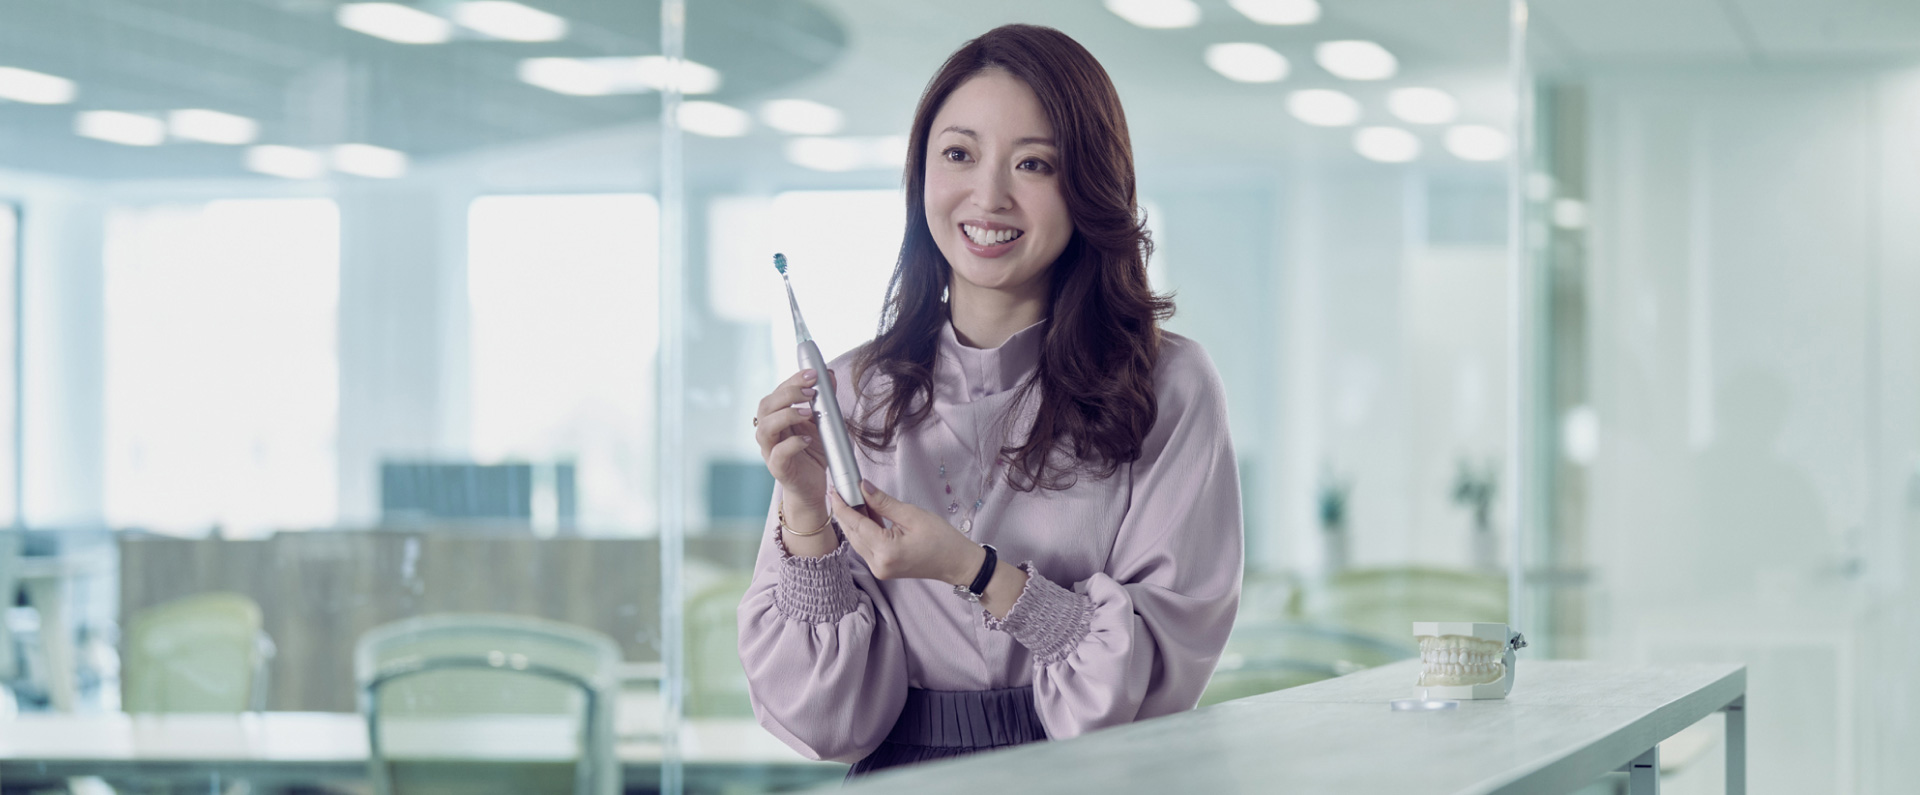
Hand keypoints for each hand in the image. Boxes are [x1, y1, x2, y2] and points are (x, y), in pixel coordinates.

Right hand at [755, 368, 837, 542]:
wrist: (814, 487)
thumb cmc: (815, 453)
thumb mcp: (823, 423)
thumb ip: (825, 400)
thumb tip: (830, 375)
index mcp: (777, 417)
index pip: (777, 393)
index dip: (792, 380)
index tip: (813, 373)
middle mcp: (769, 432)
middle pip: (766, 406)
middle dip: (788, 393)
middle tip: (811, 391)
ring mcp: (770, 451)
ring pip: (765, 428)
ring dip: (787, 415)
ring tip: (809, 412)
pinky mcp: (778, 468)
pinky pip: (778, 454)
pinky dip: (792, 444)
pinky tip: (807, 439)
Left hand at [828, 480, 982, 585]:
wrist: (956, 563)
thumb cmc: (942, 540)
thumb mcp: (912, 514)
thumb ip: (883, 502)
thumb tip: (863, 487)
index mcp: (886, 550)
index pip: (856, 524)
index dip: (843, 505)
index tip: (835, 489)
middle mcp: (878, 563)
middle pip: (852, 533)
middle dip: (845, 512)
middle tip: (841, 490)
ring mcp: (879, 569)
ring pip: (857, 540)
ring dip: (853, 520)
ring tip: (852, 499)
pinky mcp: (882, 568)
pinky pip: (866, 546)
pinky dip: (864, 530)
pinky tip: (865, 514)